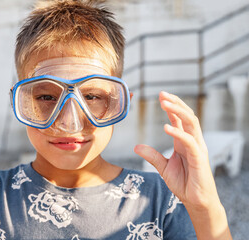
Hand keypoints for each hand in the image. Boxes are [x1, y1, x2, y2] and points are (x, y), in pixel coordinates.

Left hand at [134, 91, 220, 208]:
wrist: (196, 201)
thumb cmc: (184, 183)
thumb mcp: (164, 167)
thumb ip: (152, 156)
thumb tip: (136, 147)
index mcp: (184, 142)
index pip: (179, 119)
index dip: (171, 107)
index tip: (160, 95)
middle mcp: (192, 141)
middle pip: (187, 116)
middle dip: (176, 103)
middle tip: (162, 94)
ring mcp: (197, 148)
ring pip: (191, 123)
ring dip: (178, 111)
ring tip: (165, 103)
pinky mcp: (199, 158)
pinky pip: (190, 142)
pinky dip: (178, 133)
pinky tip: (167, 127)